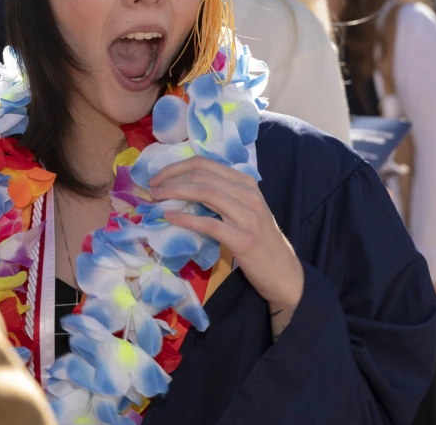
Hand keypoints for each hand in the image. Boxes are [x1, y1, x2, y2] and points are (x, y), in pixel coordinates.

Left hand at [149, 158, 304, 331]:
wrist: (284, 273)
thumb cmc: (260, 240)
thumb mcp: (243, 210)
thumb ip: (221, 196)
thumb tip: (183, 189)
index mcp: (246, 182)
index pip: (206, 163)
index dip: (177, 167)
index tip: (158, 177)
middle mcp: (248, 193)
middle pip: (202, 174)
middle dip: (171, 178)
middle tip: (152, 188)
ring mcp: (247, 216)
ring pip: (205, 192)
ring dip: (175, 193)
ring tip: (156, 199)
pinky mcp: (243, 239)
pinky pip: (209, 223)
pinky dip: (186, 219)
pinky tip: (170, 218)